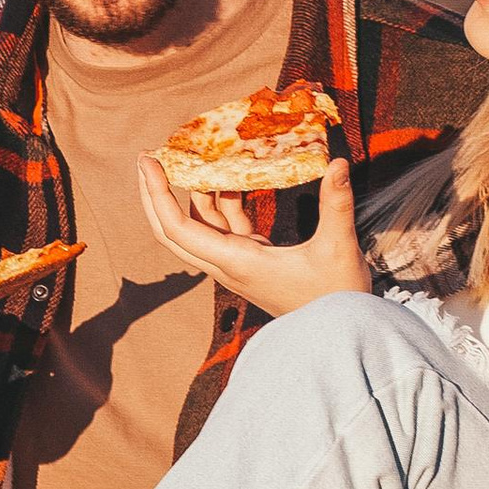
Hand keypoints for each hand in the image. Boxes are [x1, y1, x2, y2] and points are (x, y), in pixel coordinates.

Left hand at [134, 152, 368, 316]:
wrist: (338, 334)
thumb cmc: (336, 296)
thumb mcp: (338, 249)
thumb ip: (336, 204)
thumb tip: (339, 163)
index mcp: (235, 262)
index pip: (178, 229)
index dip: (158, 194)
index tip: (148, 160)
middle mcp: (227, 263)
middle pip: (174, 230)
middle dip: (156, 193)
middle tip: (149, 156)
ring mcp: (237, 262)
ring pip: (200, 226)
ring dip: (193, 192)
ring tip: (193, 155)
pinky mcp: (251, 260)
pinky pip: (226, 226)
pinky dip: (224, 200)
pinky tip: (231, 174)